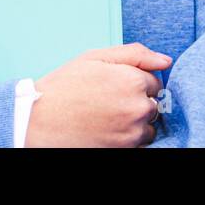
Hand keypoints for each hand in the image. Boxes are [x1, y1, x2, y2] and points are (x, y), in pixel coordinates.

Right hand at [24, 42, 170, 147]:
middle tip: (107, 100)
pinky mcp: (125, 150)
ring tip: (105, 116)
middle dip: (136, 101)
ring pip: (147, 126)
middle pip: (153, 104)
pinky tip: (106, 129)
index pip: (154, 81)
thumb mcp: (95, 57)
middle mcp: (138, 108)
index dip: (133, 81)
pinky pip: (138, 143)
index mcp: (133, 80)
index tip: (114, 84)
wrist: (39, 120)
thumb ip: (135, 54)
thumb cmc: (64, 86)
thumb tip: (165, 60)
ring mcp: (133, 133)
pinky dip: (127, 137)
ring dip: (134, 122)